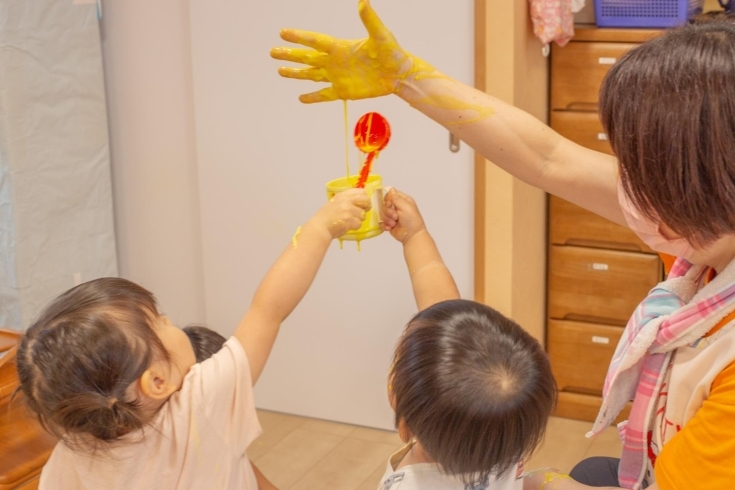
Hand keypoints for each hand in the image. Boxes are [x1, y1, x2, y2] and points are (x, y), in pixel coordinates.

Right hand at [270, 0, 430, 102]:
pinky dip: (313, 97)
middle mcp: (335, 61)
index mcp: (341, 47)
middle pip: (307, 58)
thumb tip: (363, 1)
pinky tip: (301, 98)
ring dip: (295, 74)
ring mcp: (338, 77)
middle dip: (290, 55)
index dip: (299, 37)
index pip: (314, 41)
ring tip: (280, 71)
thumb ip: (370, 19)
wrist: (400, 74)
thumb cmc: (392, 52)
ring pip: (311, 75)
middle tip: (272, 51)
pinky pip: (324, 95)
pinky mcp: (343, 91)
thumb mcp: (381, 35)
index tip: (283, 33)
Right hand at [313, 189, 370, 238]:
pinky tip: (347, 226)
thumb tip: (359, 202)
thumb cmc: (326, 217)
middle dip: (366, 207)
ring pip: (363, 214)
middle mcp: (346, 201)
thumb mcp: (334, 203)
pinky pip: (359, 224)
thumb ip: (346, 201)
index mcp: (342, 195)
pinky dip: (354, 227)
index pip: (361, 191)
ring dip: (358, 219)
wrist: (320, 227)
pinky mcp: (349, 220)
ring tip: (348, 222)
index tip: (362, 203)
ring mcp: (348, 210)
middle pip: (366, 200)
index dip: (364, 198)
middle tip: (361, 212)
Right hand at [380, 188, 425, 243]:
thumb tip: (391, 189)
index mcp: (402, 200)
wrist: (411, 235)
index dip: (387, 199)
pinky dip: (385, 225)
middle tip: (395, 217)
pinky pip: (381, 222)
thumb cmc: (412, 220)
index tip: (390, 204)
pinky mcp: (388, 223)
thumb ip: (396, 198)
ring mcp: (392, 215)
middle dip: (388, 211)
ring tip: (394, 223)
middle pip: (384, 204)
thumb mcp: (405, 206)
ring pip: (382, 213)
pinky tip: (390, 227)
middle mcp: (396, 207)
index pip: (390, 194)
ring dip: (387, 219)